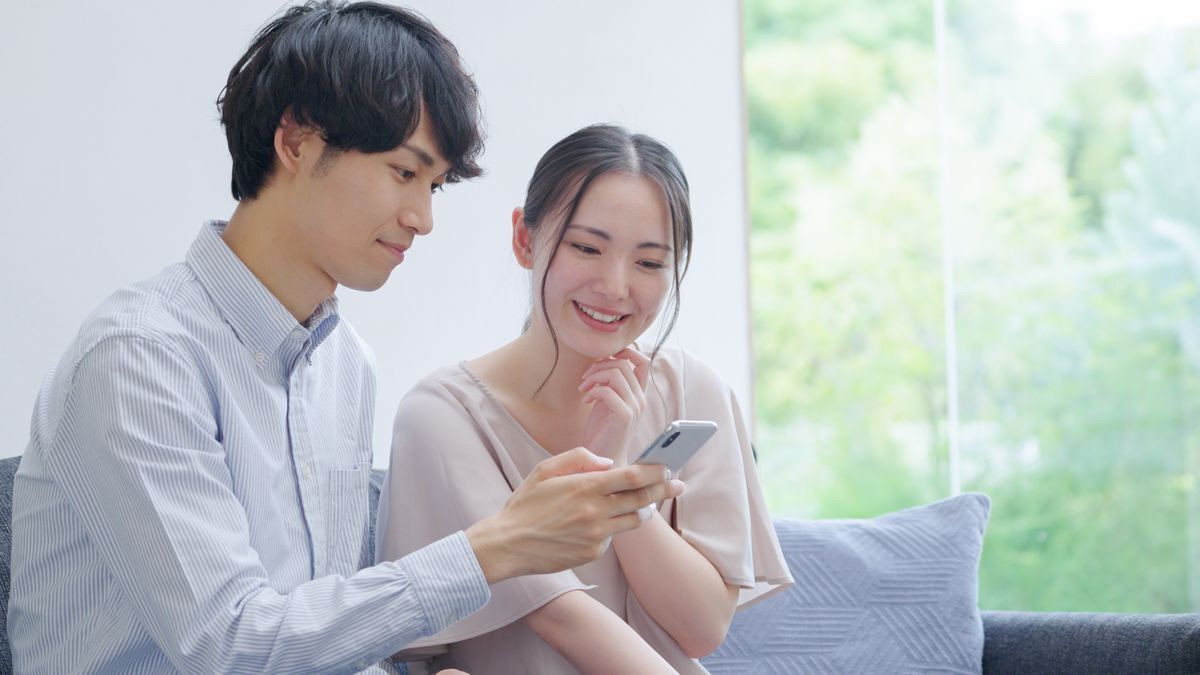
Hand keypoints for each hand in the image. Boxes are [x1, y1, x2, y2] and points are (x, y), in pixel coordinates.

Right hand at [465, 447, 684, 583]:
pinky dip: (611, 527)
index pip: (631, 477)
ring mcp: (595, 535)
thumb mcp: (545, 469)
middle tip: (677, 485)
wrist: (508, 544)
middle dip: (663, 490)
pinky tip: (596, 524)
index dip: (654, 471)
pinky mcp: (592, 553)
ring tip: (646, 502)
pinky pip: (611, 537)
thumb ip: (579, 458)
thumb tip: (608, 462)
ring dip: (642, 509)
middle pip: (641, 499)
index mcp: (585, 487)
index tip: (667, 467)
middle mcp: (595, 512)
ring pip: (632, 520)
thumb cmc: (525, 504)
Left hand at [580, 347, 649, 463]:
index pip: (643, 361)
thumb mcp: (606, 401)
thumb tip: (604, 360)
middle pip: (624, 363)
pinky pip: (607, 390)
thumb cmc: (602, 431)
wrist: (602, 460)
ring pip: (616, 373)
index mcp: (638, 394)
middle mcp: (640, 399)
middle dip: (599, 365)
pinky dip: (592, 391)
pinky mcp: (625, 416)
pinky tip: (585, 401)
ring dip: (594, 376)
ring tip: (584, 388)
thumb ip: (609, 383)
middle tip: (585, 378)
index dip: (626, 352)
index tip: (605, 359)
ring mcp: (634, 407)